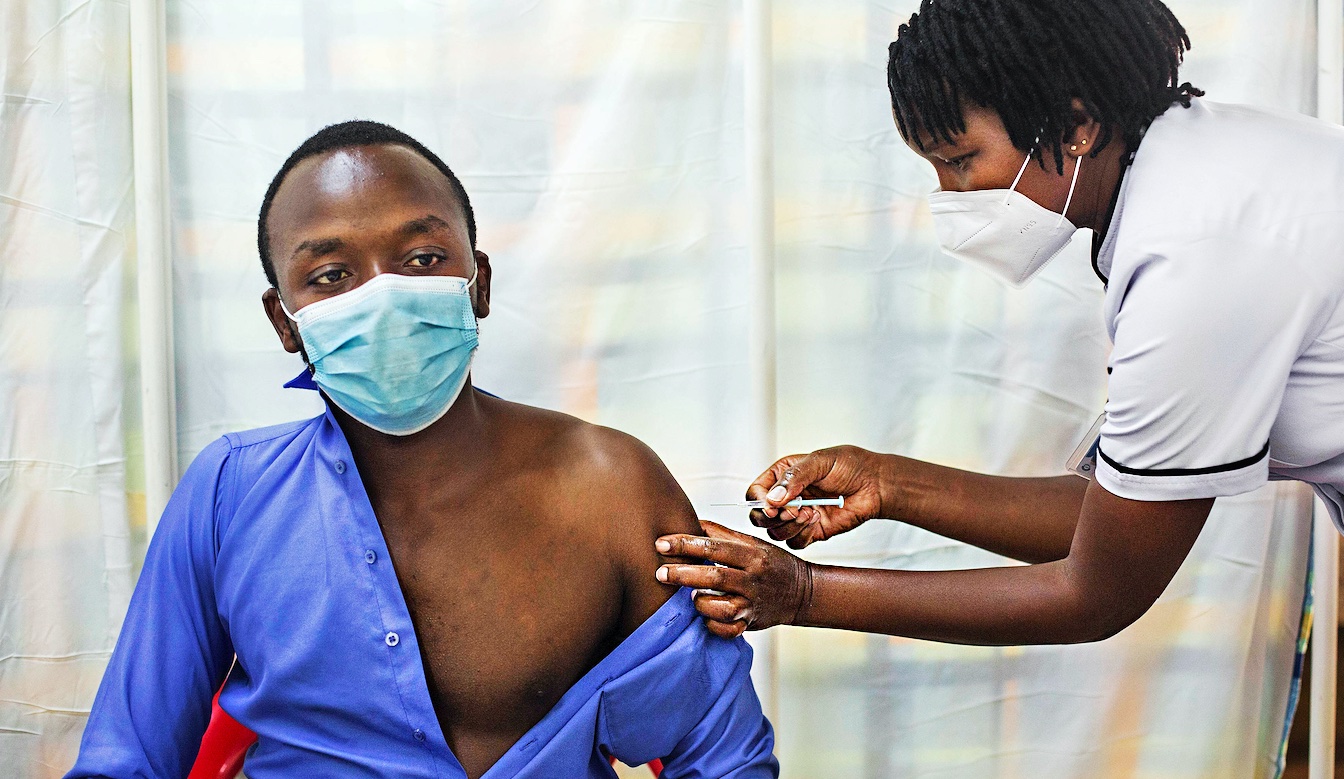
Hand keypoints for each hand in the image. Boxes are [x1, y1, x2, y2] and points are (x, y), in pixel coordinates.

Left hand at [655, 521, 812, 638]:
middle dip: (682, 574)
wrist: (802, 591)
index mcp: (751, 554)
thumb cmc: (770, 564)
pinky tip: (704, 616)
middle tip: (660, 573)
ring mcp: (753, 603)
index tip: (661, 543)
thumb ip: (721, 534)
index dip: (685, 544)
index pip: (714, 546)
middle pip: (714, 576)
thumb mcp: (751, 542)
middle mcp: (753, 579)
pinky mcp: (751, 623)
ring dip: (699, 602)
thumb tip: (690, 522)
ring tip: (688, 597)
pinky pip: (728, 630)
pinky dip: (712, 625)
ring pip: (720, 607)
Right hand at [747, 446, 884, 548]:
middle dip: (773, 518)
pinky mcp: (810, 532)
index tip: (773, 507)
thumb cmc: (850, 466)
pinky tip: (818, 520)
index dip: (759, 502)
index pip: (755, 492)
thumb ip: (795, 478)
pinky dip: (803, 535)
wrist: (875, 485)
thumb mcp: (820, 461)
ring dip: (791, 526)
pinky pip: (795, 543)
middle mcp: (785, 498)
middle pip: (759, 517)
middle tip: (793, 512)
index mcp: (781, 476)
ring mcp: (797, 517)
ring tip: (811, 512)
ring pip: (775, 533)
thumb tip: (774, 498)